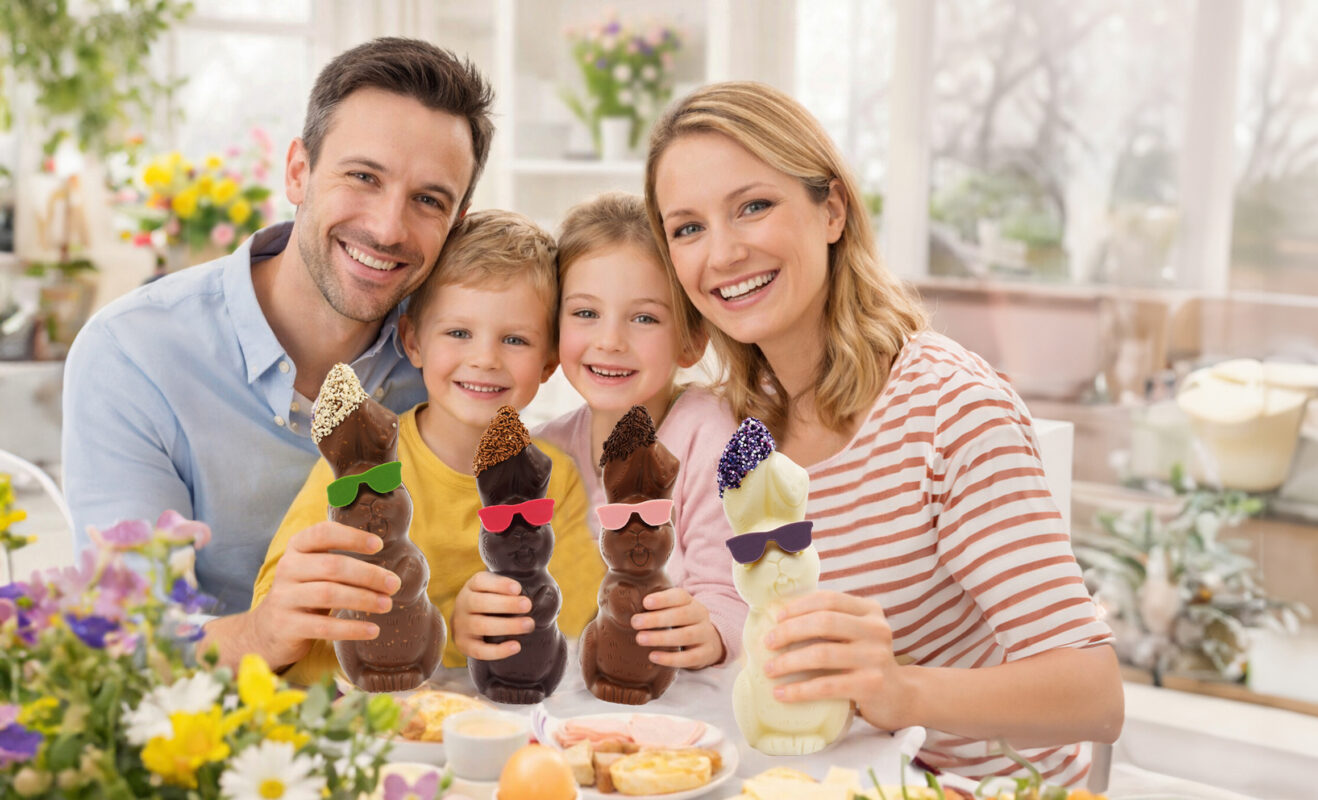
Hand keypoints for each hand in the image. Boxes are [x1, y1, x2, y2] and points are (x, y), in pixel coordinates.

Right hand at [248, 521, 400, 669]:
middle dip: (368, 574)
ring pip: (329, 594)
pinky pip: (323, 627)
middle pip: (332, 566)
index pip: (323, 533)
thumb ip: (340, 561)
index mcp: (297, 548)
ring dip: (363, 599)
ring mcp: (284, 598)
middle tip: (394, 584)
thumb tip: (390, 565)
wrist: (268, 630)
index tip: (379, 546)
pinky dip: (351, 628)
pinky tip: (372, 630)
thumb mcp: (315, 570)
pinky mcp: (286, 626)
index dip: (352, 537)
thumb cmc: (305, 593)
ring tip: (387, 604)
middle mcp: (287, 568)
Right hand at [452, 571, 532, 660]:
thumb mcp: (498, 589)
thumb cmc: (494, 601)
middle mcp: (463, 604)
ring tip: (529, 625)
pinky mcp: (464, 645)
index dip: (499, 584)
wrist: (470, 623)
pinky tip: (516, 646)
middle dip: (506, 604)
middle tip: (528, 605)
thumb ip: (514, 588)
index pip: (481, 581)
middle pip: (481, 603)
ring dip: (506, 626)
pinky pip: (480, 651)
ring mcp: (461, 625)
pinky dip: (498, 651)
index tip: (518, 588)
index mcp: (472, 586)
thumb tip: (545, 590)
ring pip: (481, 626)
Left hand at [631, 587, 724, 668]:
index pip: (680, 596)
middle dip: (657, 619)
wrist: (709, 642)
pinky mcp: (706, 654)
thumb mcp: (674, 611)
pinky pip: (689, 658)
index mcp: (691, 602)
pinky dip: (670, 658)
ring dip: (661, 637)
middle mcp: (700, 616)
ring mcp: (705, 635)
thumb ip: (656, 607)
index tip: (645, 602)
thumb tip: (622, 604)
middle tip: (635, 622)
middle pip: (681, 615)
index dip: (663, 599)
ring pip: (686, 636)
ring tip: (640, 639)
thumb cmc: (681, 624)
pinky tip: (653, 657)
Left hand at [763, 590, 910, 730]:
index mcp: (870, 610)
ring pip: (822, 654)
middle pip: (824, 622)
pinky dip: (799, 690)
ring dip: (789, 662)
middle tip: (767, 643)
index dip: (799, 605)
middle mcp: (877, 629)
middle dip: (789, 631)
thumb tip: (778, 616)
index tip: (776, 617)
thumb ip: (831, 622)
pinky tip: (781, 693)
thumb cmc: (866, 661)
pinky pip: (827, 685)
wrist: (900, 696)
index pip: (829, 599)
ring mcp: (876, 657)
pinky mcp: (871, 686)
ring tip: (769, 669)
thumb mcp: (856, 634)